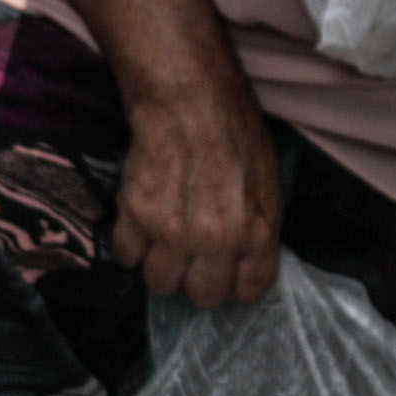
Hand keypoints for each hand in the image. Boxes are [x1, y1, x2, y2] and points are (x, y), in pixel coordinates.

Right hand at [114, 67, 286, 310]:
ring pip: (160, 284)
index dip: (236, 284)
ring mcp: (173, 232)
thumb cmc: (237, 133)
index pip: (248, 291)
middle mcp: (216, 241)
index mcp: (256, 232)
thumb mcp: (269, 183)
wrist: (190, 99)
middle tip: (193, 259)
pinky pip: (127, 255)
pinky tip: (141, 226)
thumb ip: (259, 227)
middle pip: (202, 296)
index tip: (227, 273)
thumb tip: (248, 257)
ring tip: (164, 243)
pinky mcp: (135, 216)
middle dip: (198, 281)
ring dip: (161, 267)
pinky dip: (131, 245)